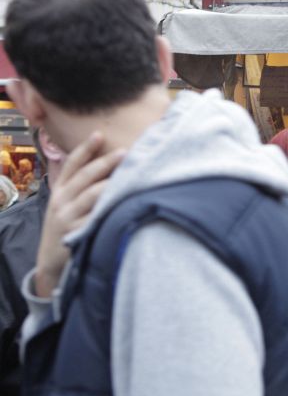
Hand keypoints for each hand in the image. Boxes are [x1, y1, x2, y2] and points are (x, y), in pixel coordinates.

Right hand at [34, 132, 125, 296]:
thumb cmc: (66, 226)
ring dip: (110, 183)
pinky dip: (110, 208)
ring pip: (92, 195)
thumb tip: (106, 160)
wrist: (51, 261)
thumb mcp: (66, 204)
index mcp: (60, 190)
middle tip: (124, 151)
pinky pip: (96, 217)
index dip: (85, 148)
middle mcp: (62, 201)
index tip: (99, 134)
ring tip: (128, 173)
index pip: (72, 164)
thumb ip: (80, 185)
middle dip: (105, 162)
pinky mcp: (78, 233)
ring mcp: (69, 217)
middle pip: (85, 176)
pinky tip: (123, 201)